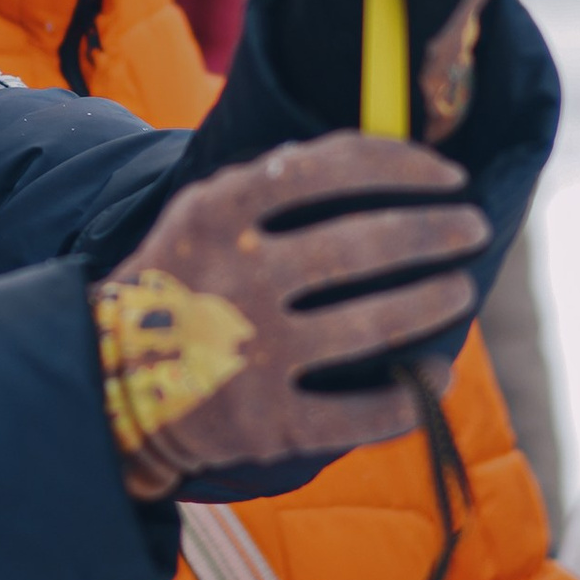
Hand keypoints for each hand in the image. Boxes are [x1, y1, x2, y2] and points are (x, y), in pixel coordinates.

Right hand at [91, 133, 482, 498]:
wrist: (108, 382)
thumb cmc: (179, 283)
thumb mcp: (203, 212)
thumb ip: (276, 182)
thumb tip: (381, 157)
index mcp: (218, 212)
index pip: (330, 167)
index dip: (404, 166)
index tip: (448, 173)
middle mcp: (237, 278)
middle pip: (365, 244)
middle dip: (435, 232)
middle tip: (471, 227)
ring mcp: (252, 354)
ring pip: (374, 324)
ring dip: (432, 301)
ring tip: (459, 290)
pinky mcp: (264, 422)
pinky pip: (360, 413)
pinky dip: (411, 396)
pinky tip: (435, 375)